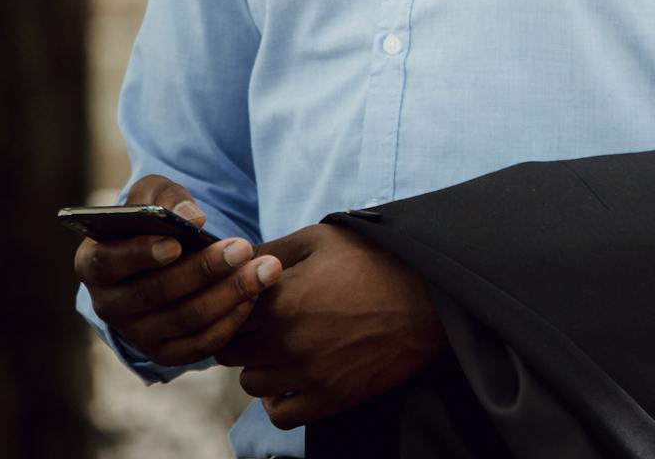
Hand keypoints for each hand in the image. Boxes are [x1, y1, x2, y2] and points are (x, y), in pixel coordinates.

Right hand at [74, 174, 282, 365]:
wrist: (163, 260)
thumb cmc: (154, 221)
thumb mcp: (152, 196)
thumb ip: (164, 197)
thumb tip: (191, 218)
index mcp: (93, 263)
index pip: (108, 262)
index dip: (141, 254)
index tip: (176, 243)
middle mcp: (107, 304)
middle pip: (155, 292)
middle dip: (204, 269)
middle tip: (244, 248)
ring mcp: (134, 333)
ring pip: (184, 319)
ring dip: (229, 294)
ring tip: (265, 269)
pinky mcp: (164, 353)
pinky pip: (198, 345)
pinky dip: (229, 322)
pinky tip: (254, 297)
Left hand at [215, 223, 445, 428]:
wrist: (429, 295)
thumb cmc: (374, 260)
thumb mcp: (320, 240)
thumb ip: (269, 250)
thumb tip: (231, 261)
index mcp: (279, 300)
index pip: (225, 315)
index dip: (233, 307)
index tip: (251, 302)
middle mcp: (285, 341)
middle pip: (231, 352)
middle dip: (242, 336)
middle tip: (264, 325)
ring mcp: (307, 375)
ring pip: (251, 383)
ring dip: (259, 367)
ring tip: (282, 349)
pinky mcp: (330, 399)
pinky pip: (281, 414)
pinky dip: (278, 401)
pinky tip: (292, 380)